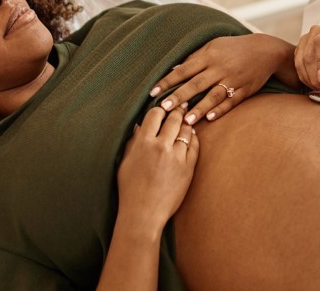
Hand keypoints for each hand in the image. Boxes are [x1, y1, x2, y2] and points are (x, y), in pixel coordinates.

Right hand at [116, 107, 197, 233]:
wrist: (143, 214)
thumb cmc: (129, 189)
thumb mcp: (125, 162)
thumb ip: (133, 142)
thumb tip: (139, 125)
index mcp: (143, 143)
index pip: (155, 114)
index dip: (159, 109)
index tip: (162, 107)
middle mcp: (161, 146)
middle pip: (173, 118)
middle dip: (177, 110)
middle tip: (182, 105)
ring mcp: (177, 157)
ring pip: (186, 130)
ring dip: (186, 123)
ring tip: (187, 118)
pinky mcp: (188, 168)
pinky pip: (195, 146)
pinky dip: (194, 138)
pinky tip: (192, 136)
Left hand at [149, 34, 293, 124]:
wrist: (266, 50)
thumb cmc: (234, 47)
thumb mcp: (213, 46)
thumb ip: (195, 58)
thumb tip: (174, 69)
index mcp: (209, 56)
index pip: (184, 69)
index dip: (168, 80)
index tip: (153, 92)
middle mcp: (219, 68)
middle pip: (196, 84)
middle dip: (179, 96)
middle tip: (164, 108)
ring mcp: (233, 80)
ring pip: (213, 95)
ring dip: (199, 108)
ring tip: (186, 120)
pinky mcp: (245, 90)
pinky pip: (231, 101)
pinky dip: (221, 110)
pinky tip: (210, 118)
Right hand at [294, 24, 319, 90]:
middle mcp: (316, 32)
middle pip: (309, 55)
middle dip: (315, 75)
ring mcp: (305, 39)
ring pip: (301, 61)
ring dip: (309, 78)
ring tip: (319, 86)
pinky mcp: (299, 48)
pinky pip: (297, 64)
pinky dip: (304, 76)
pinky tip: (312, 81)